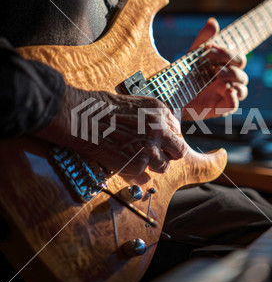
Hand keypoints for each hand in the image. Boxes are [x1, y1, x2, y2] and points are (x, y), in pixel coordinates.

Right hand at [35, 85, 187, 175]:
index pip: (176, 131)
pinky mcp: (138, 164)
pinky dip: (135, 174)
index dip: (166, 139)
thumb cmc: (102, 109)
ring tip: (135, 159)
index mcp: (160, 111)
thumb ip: (152, 119)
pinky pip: (143, 176)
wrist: (83, 118)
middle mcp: (160, 129)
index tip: (158, 142)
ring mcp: (150, 148)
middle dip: (169, 155)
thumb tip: (162, 135)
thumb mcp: (135, 105)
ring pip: (164, 166)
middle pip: (178, 150)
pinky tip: (124, 164)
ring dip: (152, 166)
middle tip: (155, 155)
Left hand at [183, 18, 248, 119]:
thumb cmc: (184, 76)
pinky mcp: (219, 109)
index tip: (209, 49)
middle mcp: (228, 81)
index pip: (237, 58)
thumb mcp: (192, 56)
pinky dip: (233, 98)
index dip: (227, 52)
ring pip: (242, 88)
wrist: (169, 97)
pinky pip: (234, 105)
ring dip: (232, 79)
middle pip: (242, 71)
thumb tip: (213, 22)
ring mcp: (225, 95)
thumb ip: (202, 40)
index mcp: (225, 67)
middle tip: (213, 63)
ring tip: (217, 76)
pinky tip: (226, 90)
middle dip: (230, 63)